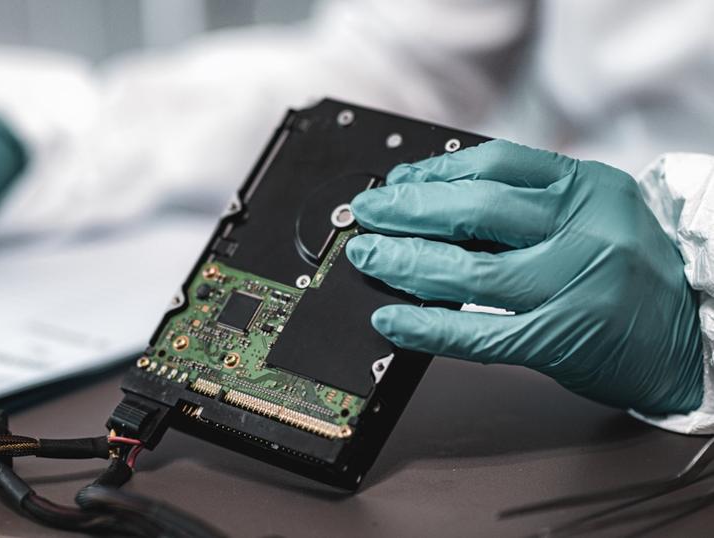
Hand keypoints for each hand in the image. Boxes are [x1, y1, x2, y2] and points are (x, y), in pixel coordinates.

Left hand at [346, 140, 703, 414]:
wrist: (692, 337)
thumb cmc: (633, 273)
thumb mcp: (594, 215)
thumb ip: (529, 203)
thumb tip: (436, 199)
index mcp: (590, 188)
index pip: (496, 164)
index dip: (435, 171)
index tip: (397, 183)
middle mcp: (585, 229)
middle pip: (475, 210)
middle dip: (408, 211)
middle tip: (368, 216)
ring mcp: (574, 285)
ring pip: (470, 270)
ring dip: (405, 263)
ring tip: (369, 258)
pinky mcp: (561, 338)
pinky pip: (479, 332)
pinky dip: (427, 326)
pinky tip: (393, 319)